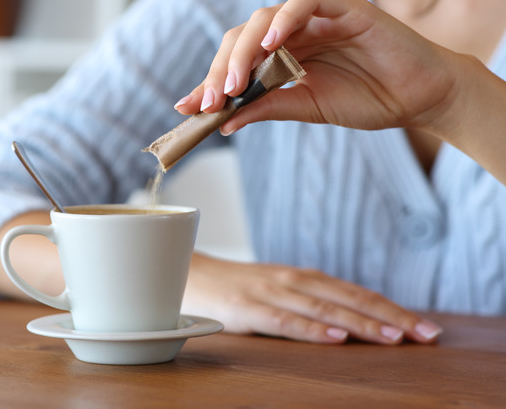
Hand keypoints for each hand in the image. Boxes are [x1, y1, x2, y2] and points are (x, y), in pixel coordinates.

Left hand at [175, 0, 461, 135]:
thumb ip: (267, 108)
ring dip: (244, 51)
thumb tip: (223, 123)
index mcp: (281, 57)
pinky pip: (307, 1)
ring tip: (234, 83)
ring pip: (265, 19)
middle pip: (242, 39)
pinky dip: (286, 18)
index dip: (210, 81)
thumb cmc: (367, 99)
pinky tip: (273, 44)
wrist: (418, 99)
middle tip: (210, 102)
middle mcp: (292, 34)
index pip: (236, 61)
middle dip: (220, 71)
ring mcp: (315, 19)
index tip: (190, 109)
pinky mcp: (343, 8)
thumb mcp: (306, 108)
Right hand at [182, 256, 442, 343]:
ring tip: (394, 338)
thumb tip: (351, 324)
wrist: (187, 275)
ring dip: (362, 324)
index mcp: (304, 278)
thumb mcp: (278, 292)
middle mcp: (293, 281)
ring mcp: (270, 293)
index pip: (358, 294)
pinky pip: (285, 321)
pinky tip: (336, 339)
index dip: (394, 309)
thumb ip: (310, 303)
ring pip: (324, 310)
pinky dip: (313, 330)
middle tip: (427, 335)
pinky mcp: (247, 309)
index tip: (426, 329)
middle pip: (350, 299)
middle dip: (392, 317)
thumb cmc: (236, 288)